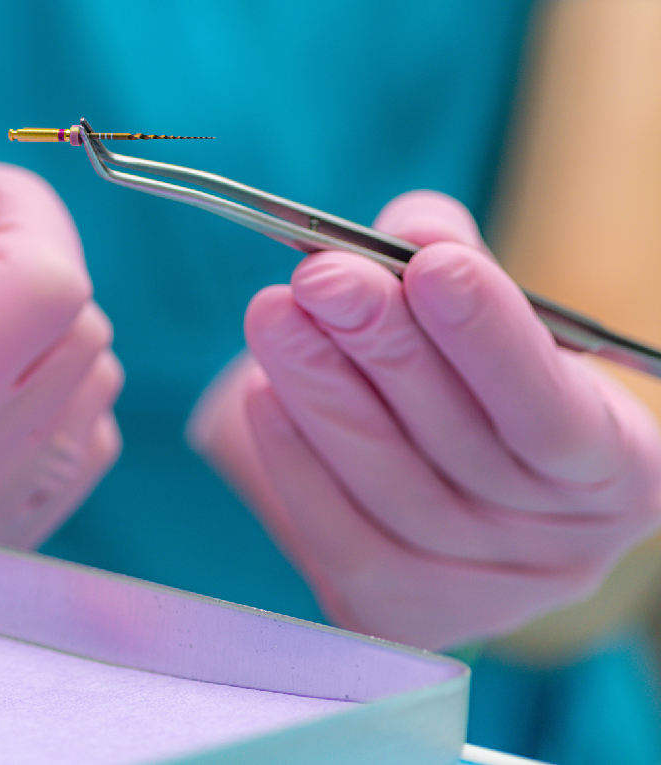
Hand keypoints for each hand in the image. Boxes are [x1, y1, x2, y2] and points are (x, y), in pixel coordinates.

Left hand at [189, 191, 660, 649]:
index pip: (554, 411)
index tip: (429, 266)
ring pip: (395, 490)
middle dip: (384, 350)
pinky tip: (261, 395)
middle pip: (463, 447)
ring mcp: (484, 594)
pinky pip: (342, 538)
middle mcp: (564, 547)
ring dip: (324, 396)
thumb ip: (452, 262)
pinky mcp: (401, 613)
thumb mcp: (487, 320)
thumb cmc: (482, 385)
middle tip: (320, 279)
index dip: (492, 340)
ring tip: (275, 318)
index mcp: (620, 471)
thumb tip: (410, 228)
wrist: (445, 479)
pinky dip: (296, 463)